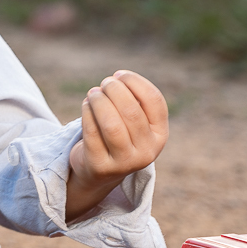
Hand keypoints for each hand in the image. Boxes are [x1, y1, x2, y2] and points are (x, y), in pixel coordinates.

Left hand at [66, 70, 168, 221]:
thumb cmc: (119, 136)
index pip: (154, 101)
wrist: (100, 173)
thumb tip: (118, 79)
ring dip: (99, 101)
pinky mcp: (100, 167)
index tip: (120, 74)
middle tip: (104, 83)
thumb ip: (133, 100)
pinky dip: (87, 113)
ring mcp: (124, 163)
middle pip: (131, 112)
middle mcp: (147, 152)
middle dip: (115, 90)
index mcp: (160, 135)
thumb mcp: (134, 122)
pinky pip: (92, 133)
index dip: (136, 82)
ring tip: (93, 93)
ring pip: (111, 124)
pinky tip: (86, 105)